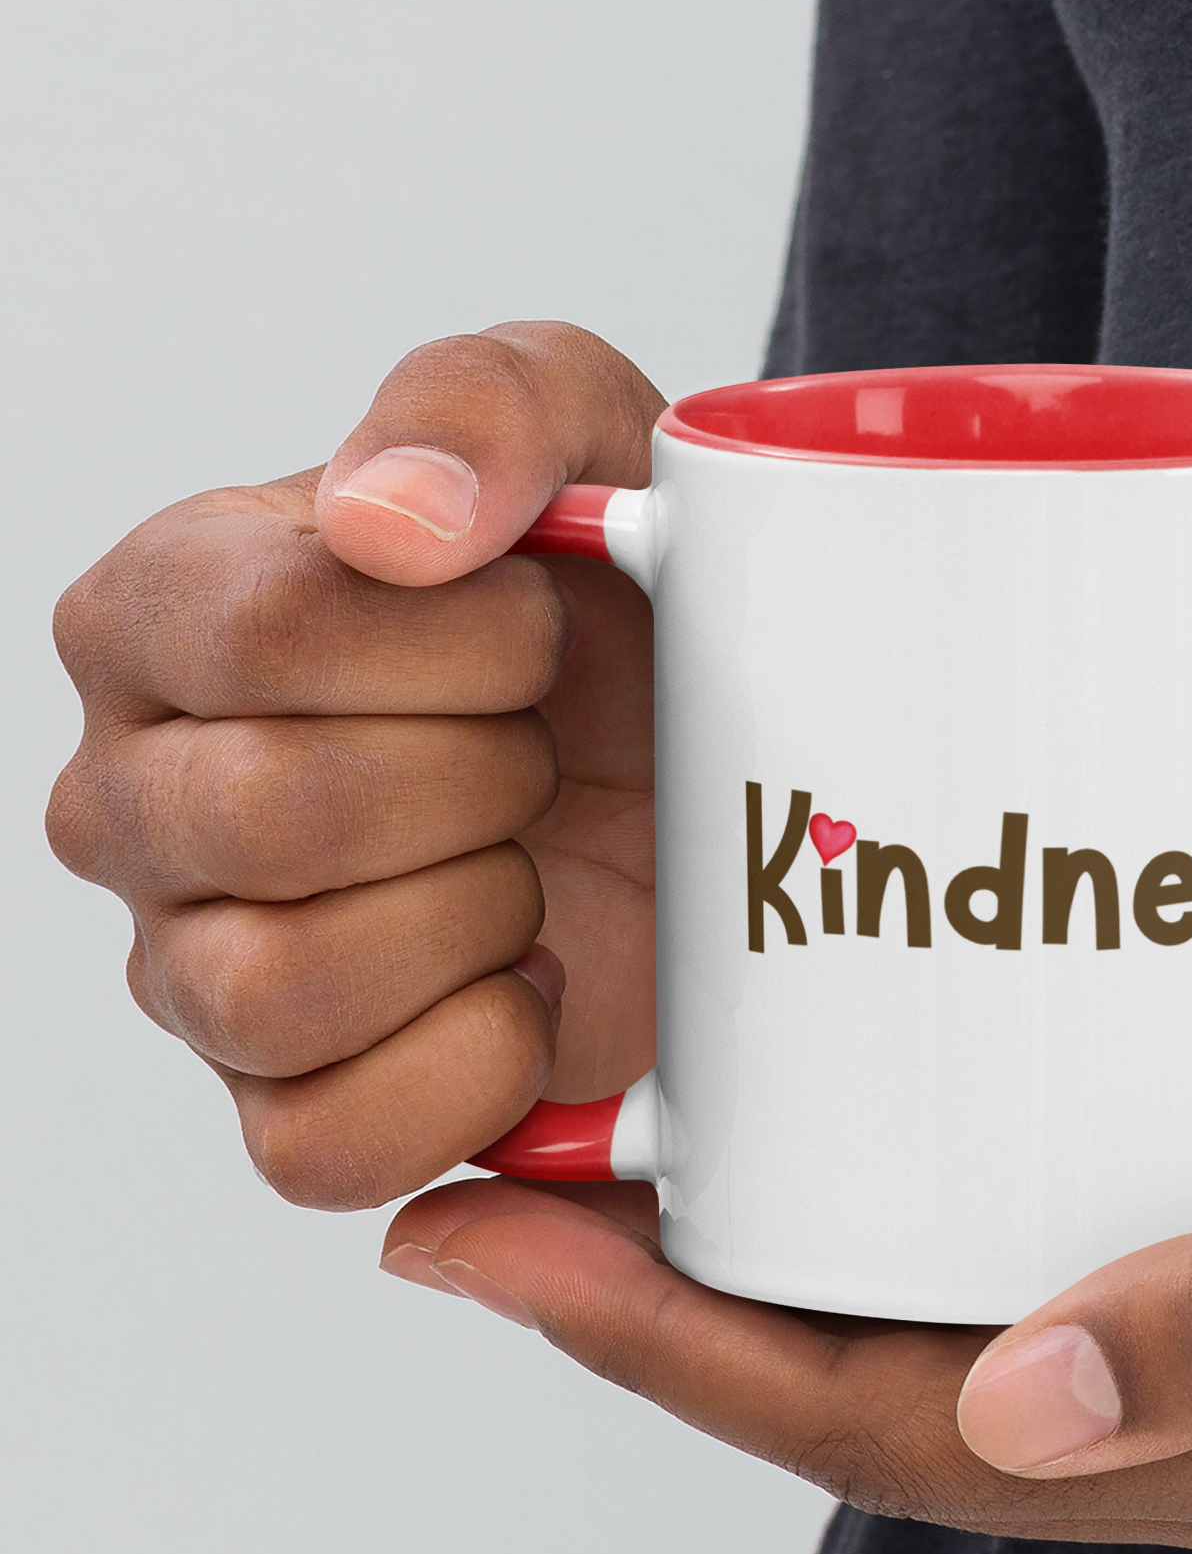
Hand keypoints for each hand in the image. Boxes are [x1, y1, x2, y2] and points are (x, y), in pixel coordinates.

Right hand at [48, 322, 660, 1208]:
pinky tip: (531, 982)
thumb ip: (482, 407)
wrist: (692, 755)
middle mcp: (138, 795)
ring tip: (528, 860)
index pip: (266, 631)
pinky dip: (467, 1073)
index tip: (544, 630)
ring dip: (471, 918)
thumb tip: (386, 519)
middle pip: (277, 815)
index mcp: (165, 611)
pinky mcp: (288, 1106)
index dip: (465, 644)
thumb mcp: (585, 432)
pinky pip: (322, 1146)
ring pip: (279, 988)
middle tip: (546, 754)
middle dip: (485, 779)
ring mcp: (194, 967)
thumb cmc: (611, 597)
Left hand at [381, 936, 1191, 1553]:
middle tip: (510, 1191)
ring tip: (653, 1158)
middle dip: (673, 1317)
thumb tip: (1019, 1403)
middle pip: (888, 1404)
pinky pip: (1079, 1277)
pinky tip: (906, 1128)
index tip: (483, 1242)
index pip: (888, 1430)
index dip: (664, 1349)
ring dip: (795, 1270)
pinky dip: (945, 1219)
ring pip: (967, 1349)